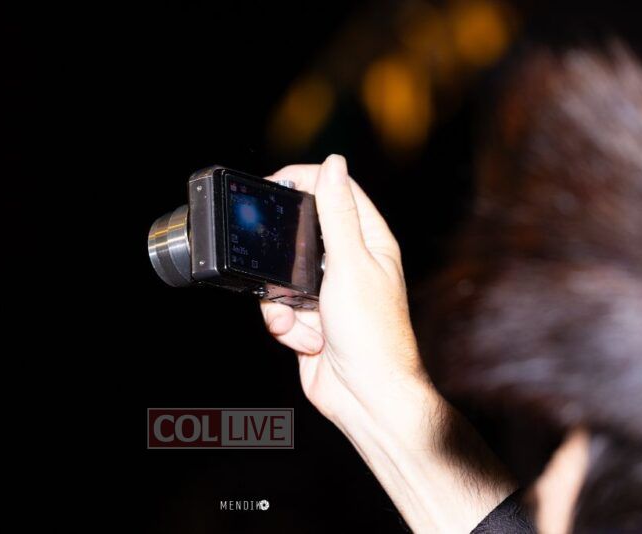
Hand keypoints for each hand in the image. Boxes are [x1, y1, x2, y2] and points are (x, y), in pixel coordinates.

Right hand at [261, 155, 421, 424]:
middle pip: (300, 234)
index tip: (275, 181)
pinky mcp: (307, 319)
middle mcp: (348, 263)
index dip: (306, 180)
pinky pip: (278, 306)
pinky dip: (284, 325)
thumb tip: (333, 164)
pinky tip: (305, 341)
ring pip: (281, 274)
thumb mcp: (350, 266)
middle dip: (283, 253)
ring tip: (301, 321)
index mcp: (369, 242)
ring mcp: (326, 293)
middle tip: (270, 257)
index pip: (337, 191)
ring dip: (282, 300)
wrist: (365, 397)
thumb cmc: (372, 334)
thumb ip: (337, 215)